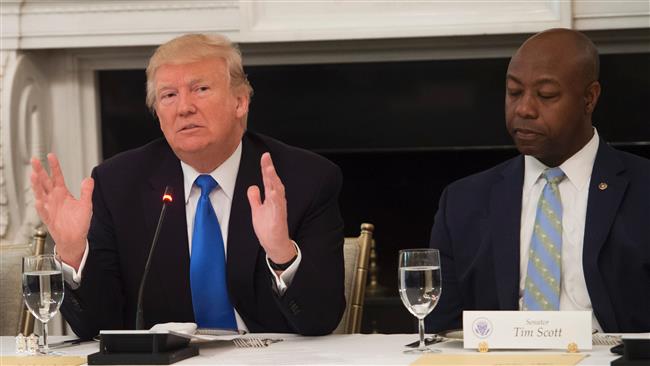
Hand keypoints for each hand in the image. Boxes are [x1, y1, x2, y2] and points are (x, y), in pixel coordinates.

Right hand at [30, 153, 93, 269]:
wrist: (75, 239)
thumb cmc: (78, 223)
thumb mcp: (85, 204)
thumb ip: (86, 191)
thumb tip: (89, 179)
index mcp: (62, 193)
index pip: (57, 176)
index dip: (54, 166)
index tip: (51, 156)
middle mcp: (54, 199)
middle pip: (45, 182)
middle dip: (40, 171)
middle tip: (35, 160)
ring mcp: (50, 208)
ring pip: (41, 194)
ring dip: (37, 185)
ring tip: (34, 175)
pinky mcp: (49, 219)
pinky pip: (44, 212)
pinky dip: (41, 206)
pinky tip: (40, 200)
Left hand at [247, 153, 294, 263]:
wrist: (275, 244)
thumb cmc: (268, 228)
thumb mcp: (257, 210)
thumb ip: (255, 198)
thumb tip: (253, 187)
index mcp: (272, 198)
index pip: (268, 180)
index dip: (266, 168)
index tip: (265, 156)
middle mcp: (277, 201)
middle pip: (274, 182)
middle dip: (270, 169)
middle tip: (266, 157)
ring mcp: (278, 209)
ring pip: (277, 191)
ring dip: (273, 180)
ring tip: (269, 169)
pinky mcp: (279, 218)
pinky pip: (278, 207)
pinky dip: (276, 198)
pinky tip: (272, 191)